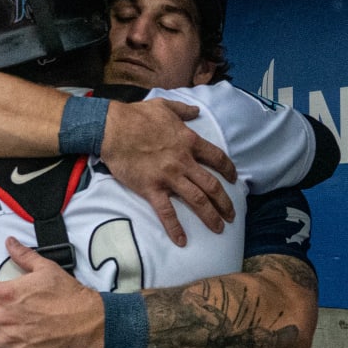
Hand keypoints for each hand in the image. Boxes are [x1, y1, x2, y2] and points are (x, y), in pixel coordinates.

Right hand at [100, 99, 235, 246]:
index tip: (234, 179)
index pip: (217, 158)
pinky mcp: (151, 189)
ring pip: (197, 200)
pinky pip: (167, 212)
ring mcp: (168, 177)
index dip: (228, 170)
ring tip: (218, 228)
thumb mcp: (165, 106)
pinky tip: (182, 241)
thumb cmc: (137, 115)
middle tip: (232, 215)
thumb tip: (196, 110)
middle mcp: (184, 161)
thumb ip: (183, 110)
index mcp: (189, 142)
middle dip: (225, 202)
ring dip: (210, 216)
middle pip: (212, 185)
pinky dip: (175, 228)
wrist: (113, 128)